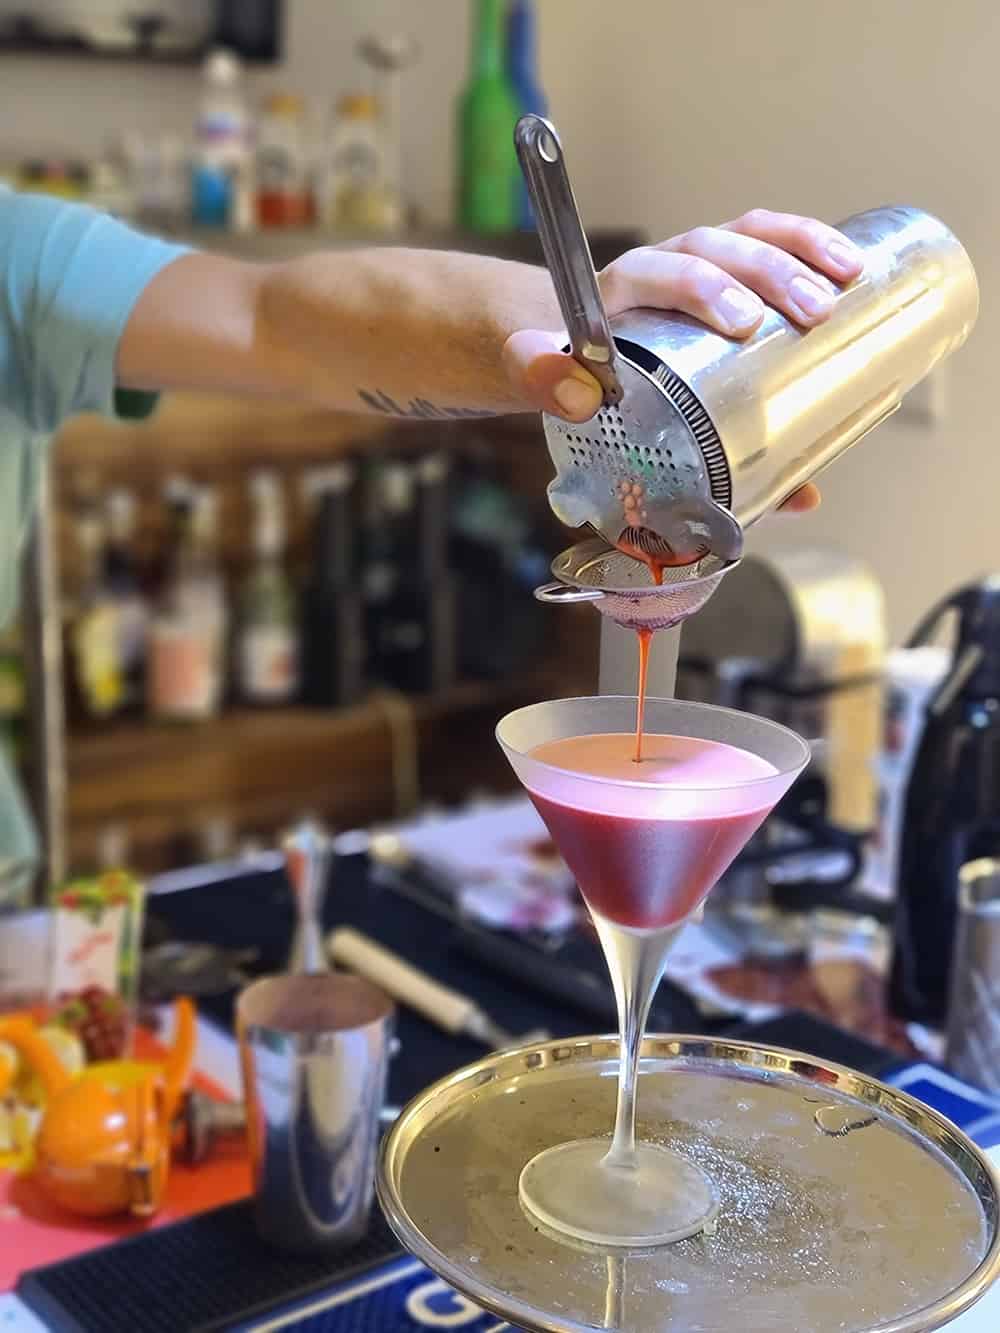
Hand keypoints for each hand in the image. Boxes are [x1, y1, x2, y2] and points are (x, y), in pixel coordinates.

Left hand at [503, 209, 864, 512]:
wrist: (564, 344)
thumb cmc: (565, 365)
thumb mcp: (536, 372)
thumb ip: (546, 385)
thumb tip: (579, 399)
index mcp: (616, 290)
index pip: (657, 269)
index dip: (701, 288)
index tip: (743, 322)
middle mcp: (660, 265)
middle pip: (715, 247)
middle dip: (768, 272)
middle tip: (813, 312)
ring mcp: (699, 265)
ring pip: (749, 235)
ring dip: (801, 250)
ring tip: (848, 279)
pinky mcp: (729, 276)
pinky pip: (769, 244)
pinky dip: (809, 250)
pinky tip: (852, 268)